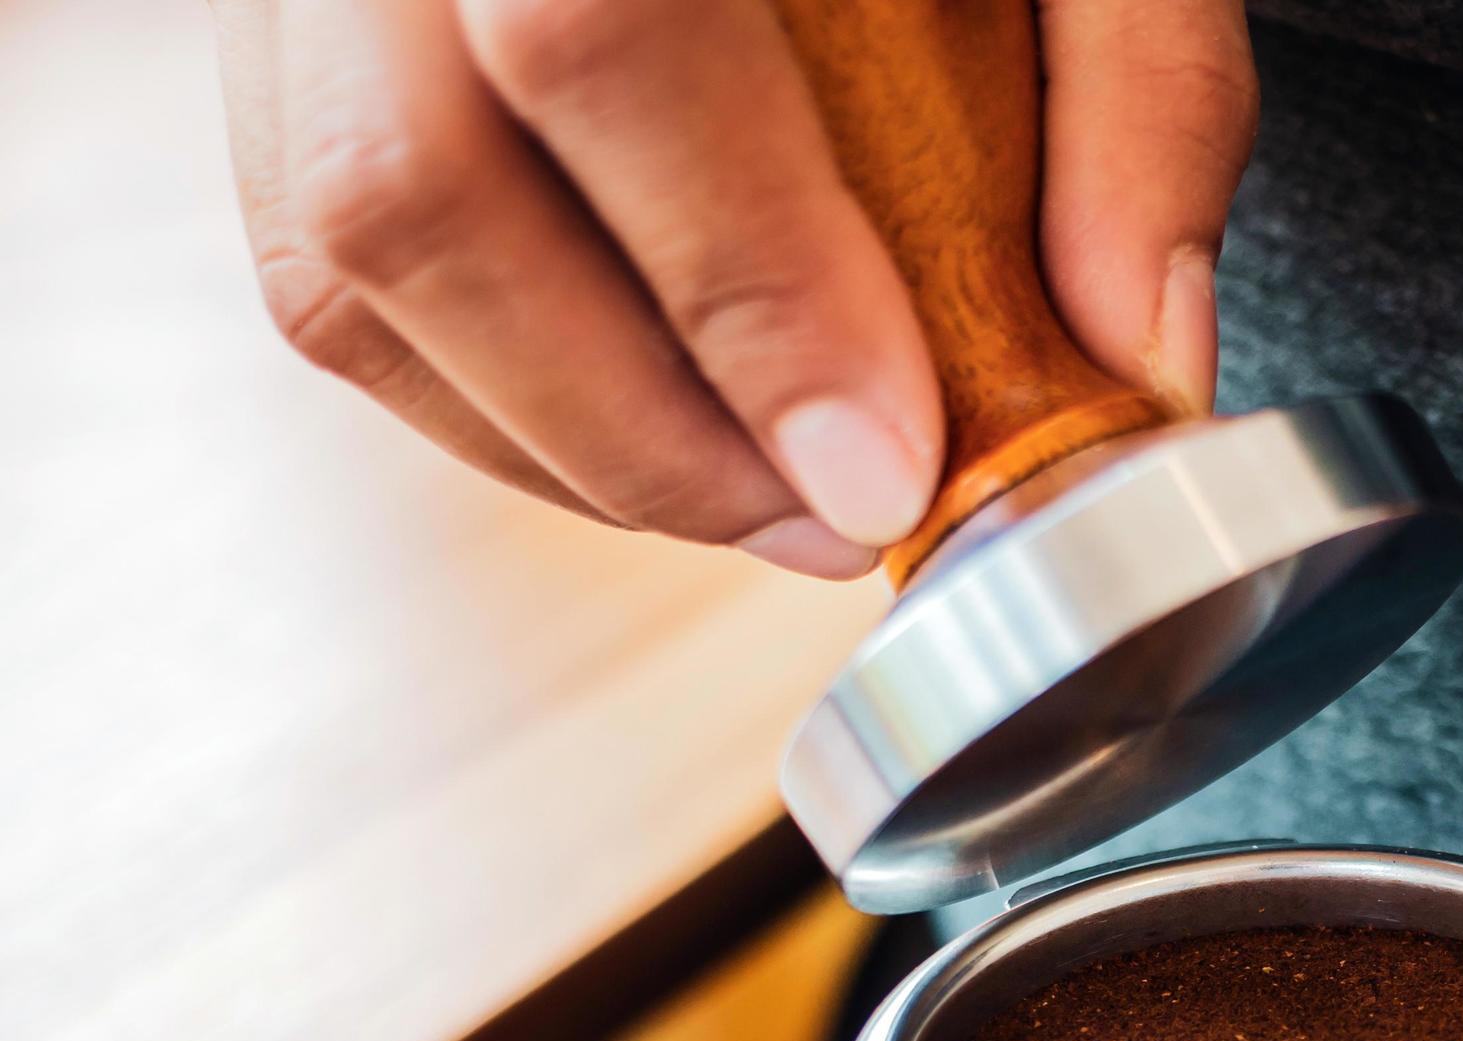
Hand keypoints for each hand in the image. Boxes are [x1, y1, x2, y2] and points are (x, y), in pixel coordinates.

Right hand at [211, 0, 1252, 576]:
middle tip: (834, 524)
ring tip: (768, 498)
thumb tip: (1136, 348)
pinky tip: (661, 428)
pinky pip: (313, 266)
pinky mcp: (272, 46)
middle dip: (645, 429)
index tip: (882, 470)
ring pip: (336, 253)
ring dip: (568, 441)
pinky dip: (492, 400)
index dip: (743, 287)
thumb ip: (1142, 84)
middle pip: (411, 185)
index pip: (598, 41)